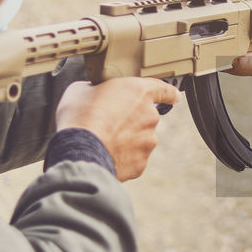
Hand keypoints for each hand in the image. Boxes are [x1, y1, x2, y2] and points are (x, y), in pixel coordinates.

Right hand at [55, 77, 181, 181]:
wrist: (79, 152)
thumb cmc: (80, 117)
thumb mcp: (82, 89)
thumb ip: (99, 89)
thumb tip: (96, 93)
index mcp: (139, 92)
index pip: (163, 89)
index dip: (168, 93)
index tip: (173, 97)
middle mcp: (150, 116)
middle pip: (145, 116)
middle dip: (130, 120)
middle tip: (108, 122)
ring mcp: (148, 141)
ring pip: (139, 139)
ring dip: (126, 139)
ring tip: (102, 140)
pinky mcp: (141, 163)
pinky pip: (133, 158)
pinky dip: (122, 157)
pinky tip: (104, 154)